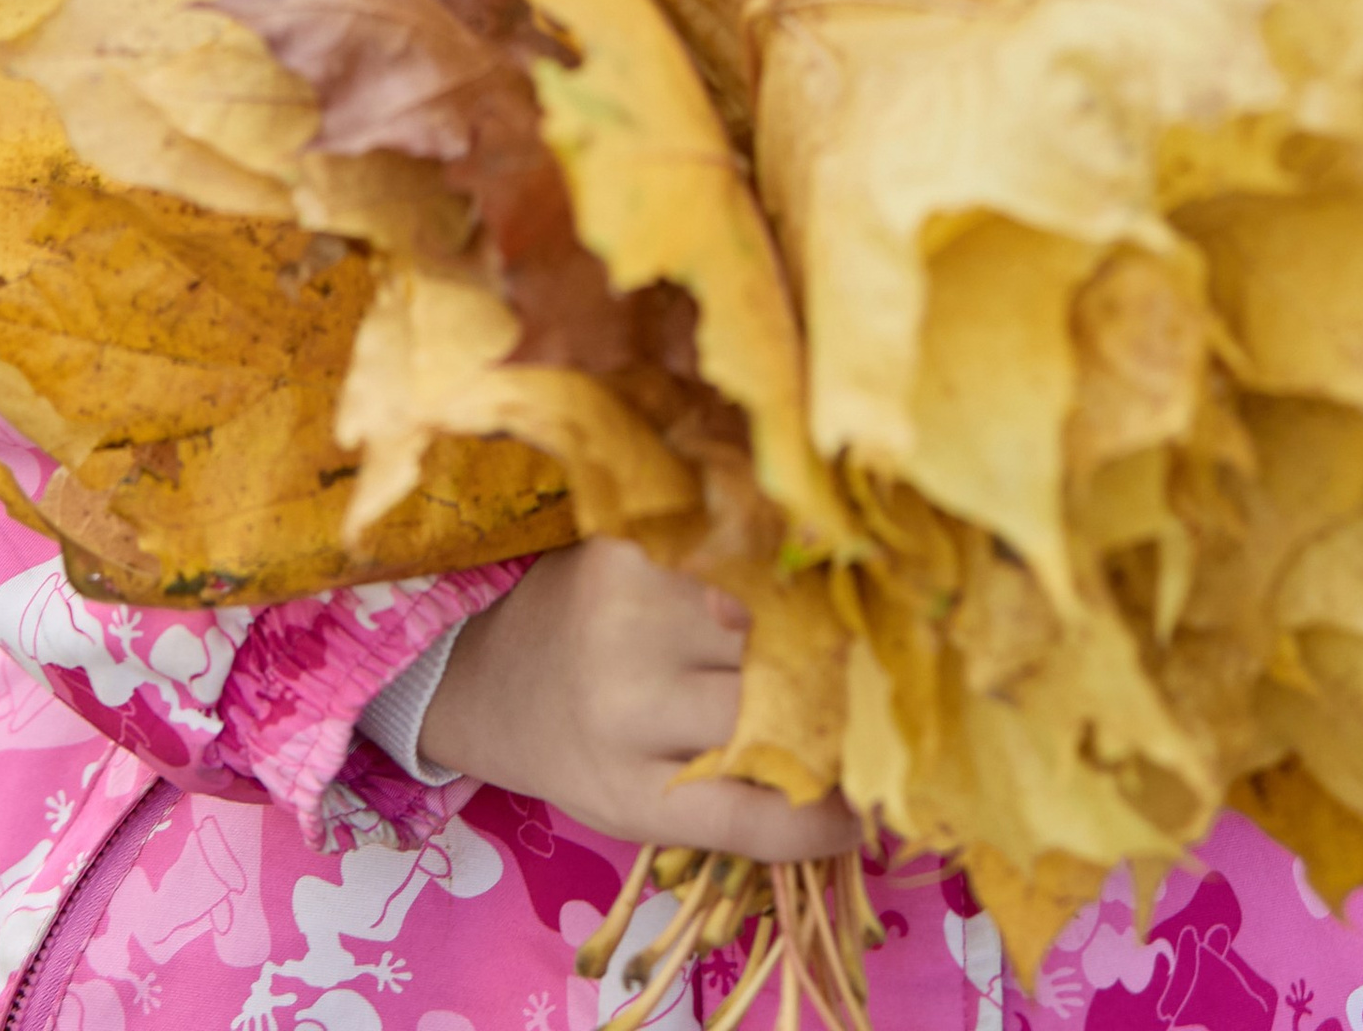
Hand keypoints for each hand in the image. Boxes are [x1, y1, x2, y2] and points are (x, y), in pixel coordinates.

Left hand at [417, 538, 855, 861]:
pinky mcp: (629, 544)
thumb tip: (859, 799)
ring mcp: (626, 615)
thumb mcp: (644, 802)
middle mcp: (626, 705)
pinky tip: (777, 580)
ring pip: (768, 623)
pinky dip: (766, 573)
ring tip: (829, 638)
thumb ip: (735, 803)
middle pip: (775, 704)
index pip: (757, 817)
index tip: (872, 810)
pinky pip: (735, 558)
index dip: (828, 817)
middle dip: (831, 708)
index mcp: (631, 793)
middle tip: (868, 704)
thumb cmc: (583, 747)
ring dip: (805, 632)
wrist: (491, 671)